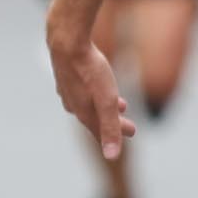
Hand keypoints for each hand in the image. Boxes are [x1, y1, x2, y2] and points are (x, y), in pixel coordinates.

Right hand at [48, 27, 137, 161]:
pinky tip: (88, 86)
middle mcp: (71, 102)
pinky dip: (89, 92)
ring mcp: (66, 87)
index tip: (133, 132)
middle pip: (94, 117)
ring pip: (85, 103)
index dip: (116, 134)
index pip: (100, 130)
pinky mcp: (64, 72)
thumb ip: (110, 128)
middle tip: (128, 122)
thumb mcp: (106, 100)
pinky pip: (78, 88)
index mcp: (82, 112)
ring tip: (118, 102)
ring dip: (102, 106)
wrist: (67, 40)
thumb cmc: (89, 69)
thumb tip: (112, 158)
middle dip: (111, 121)